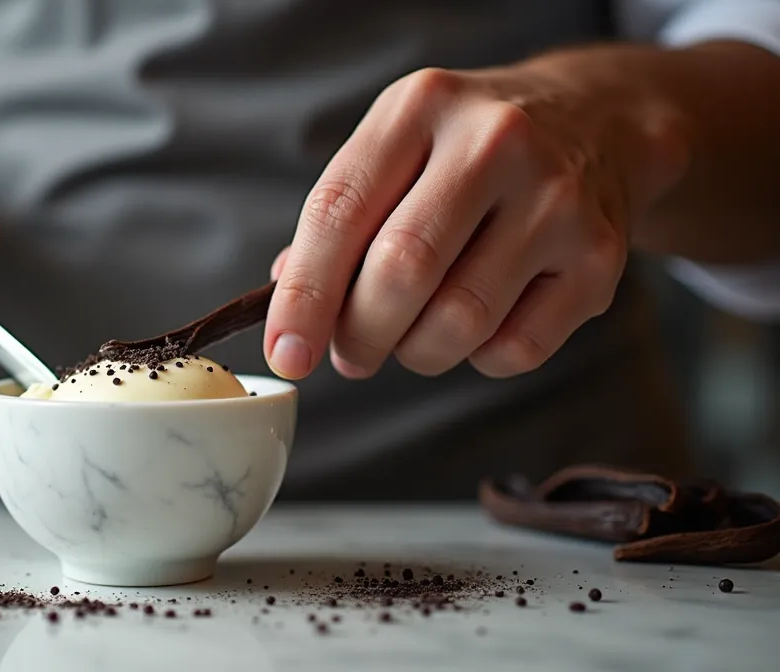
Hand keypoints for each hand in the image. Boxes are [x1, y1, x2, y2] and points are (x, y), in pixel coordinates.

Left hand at [265, 64, 683, 379]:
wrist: (597, 121)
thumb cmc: (468, 150)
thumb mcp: (396, 148)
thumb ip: (338, 222)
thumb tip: (289, 311)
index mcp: (420, 108)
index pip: (339, 213)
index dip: (304, 296)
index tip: (286, 353)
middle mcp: (494, 142)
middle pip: (401, 271)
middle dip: (359, 334)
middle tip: (350, 354)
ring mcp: (556, 199)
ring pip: (458, 321)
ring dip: (416, 352)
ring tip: (411, 335)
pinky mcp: (599, 257)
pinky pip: (514, 349)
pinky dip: (478, 358)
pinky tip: (477, 326)